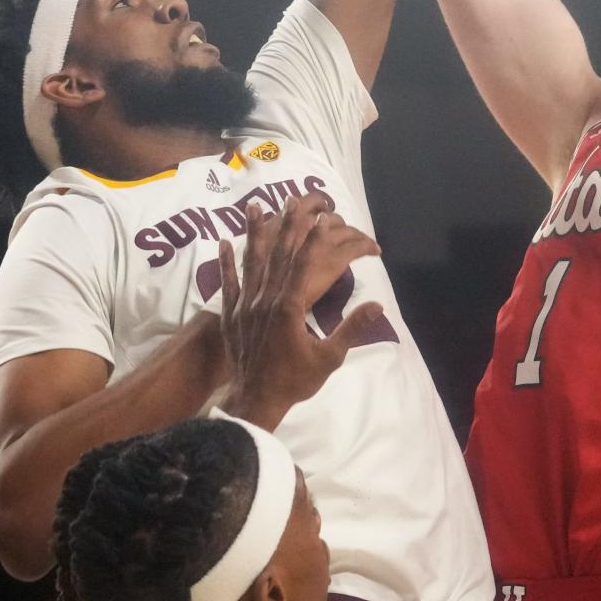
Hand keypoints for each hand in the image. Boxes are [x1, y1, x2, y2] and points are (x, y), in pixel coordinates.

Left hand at [218, 196, 383, 425]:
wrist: (255, 401)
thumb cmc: (295, 380)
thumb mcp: (329, 358)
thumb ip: (352, 329)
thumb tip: (378, 306)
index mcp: (290, 308)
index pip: (304, 265)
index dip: (313, 239)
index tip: (322, 217)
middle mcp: (266, 300)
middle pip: (278, 256)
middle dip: (287, 225)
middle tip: (292, 199)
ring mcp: (245, 306)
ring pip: (251, 263)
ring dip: (253, 233)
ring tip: (253, 206)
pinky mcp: (231, 315)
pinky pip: (228, 284)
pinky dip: (226, 263)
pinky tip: (223, 242)